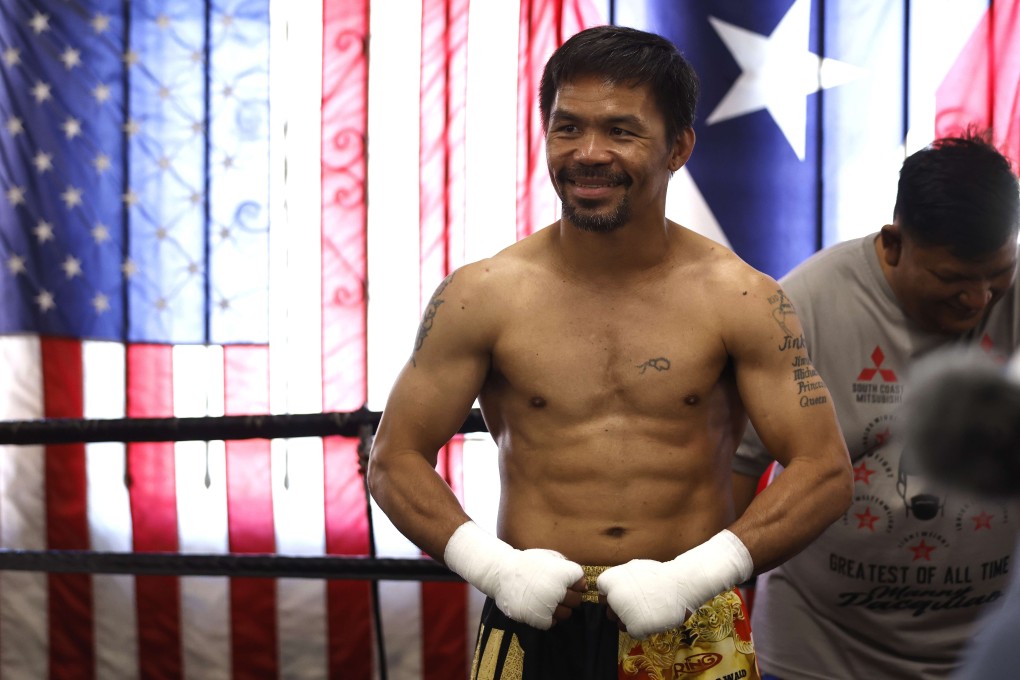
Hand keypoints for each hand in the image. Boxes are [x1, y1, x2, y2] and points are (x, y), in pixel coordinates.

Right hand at [443, 521, 584, 629]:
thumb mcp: (549, 556)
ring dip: (560, 609)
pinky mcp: (539, 619)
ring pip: (566, 614)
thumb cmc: (526, 563)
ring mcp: (550, 606)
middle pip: (577, 600)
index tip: (562, 580)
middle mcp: (560, 591)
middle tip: (554, 592)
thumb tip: (583, 585)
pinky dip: (548, 618)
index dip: (573, 582)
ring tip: (546, 601)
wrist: (501, 572)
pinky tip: (539, 608)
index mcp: (565, 573)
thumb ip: (567, 567)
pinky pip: (552, 623)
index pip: (581, 582)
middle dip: (569, 596)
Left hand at [597, 558, 693, 638]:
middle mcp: (612, 597)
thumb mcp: (633, 569)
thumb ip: (620, 581)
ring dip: (631, 621)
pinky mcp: (635, 627)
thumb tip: (612, 591)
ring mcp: (623, 613)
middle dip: (621, 611)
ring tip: (648, 612)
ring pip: (620, 624)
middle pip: (610, 611)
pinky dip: (643, 629)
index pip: (602, 593)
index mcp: (610, 580)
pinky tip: (653, 619)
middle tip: (638, 606)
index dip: (613, 595)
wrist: (680, 584)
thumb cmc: (659, 575)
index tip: (626, 594)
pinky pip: (634, 633)